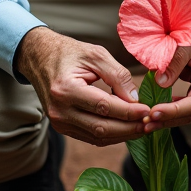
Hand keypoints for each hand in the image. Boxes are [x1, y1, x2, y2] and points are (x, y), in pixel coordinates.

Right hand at [15, 27, 150, 145]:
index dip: (128, 111)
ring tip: (142, 127)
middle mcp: (59, 110)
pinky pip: (90, 136)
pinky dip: (110, 135)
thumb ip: (118, 75)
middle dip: (129, 128)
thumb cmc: (69, 53)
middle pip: (101, 128)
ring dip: (122, 135)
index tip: (148, 109)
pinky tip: (126, 128)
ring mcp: (59, 122)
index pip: (104, 107)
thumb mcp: (95, 55)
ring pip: (97, 137)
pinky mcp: (62, 127)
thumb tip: (136, 99)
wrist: (40, 58)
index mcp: (66, 89)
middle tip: (150, 123)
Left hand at [144, 0, 190, 130]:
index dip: (173, 111)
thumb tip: (160, 82)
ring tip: (145, 121)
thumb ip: (176, 59)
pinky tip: (153, 112)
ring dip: (167, 118)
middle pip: (190, 113)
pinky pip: (184, 105)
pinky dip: (169, 109)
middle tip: (143, 123)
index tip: (153, 113)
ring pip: (187, 113)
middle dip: (167, 119)